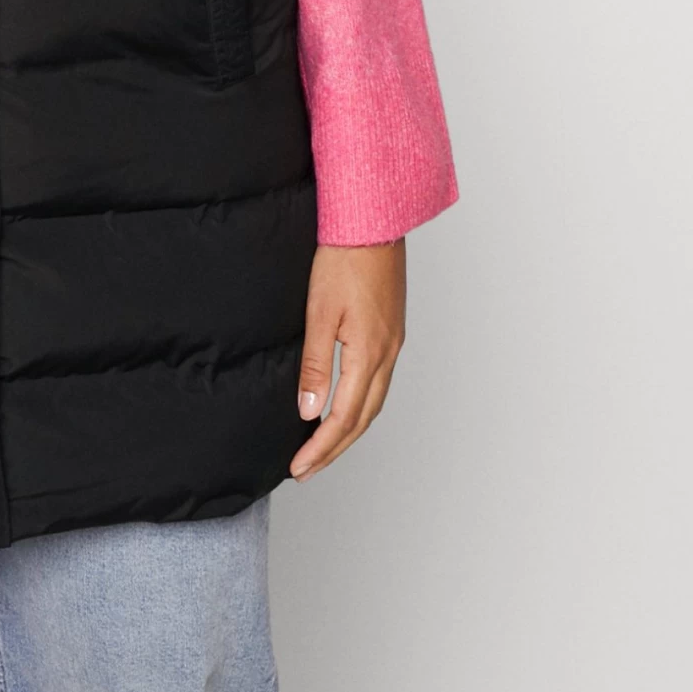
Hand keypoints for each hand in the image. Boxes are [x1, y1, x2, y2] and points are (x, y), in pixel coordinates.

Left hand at [288, 240, 405, 480]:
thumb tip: (308, 411)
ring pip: (373, 403)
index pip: (343, 417)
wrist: (373, 223)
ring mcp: (393, 344)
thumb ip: (315, 365)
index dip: (320, 447)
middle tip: (307, 469)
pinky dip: (360, 405)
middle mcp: (388, 355)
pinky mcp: (392, 332)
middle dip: (334, 448)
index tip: (299, 467)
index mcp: (370, 354)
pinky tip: (345, 406)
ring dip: (348, 430)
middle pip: (362, 419)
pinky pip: (378, 383)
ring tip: (323, 447)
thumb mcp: (319, 313)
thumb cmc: (343, 260)